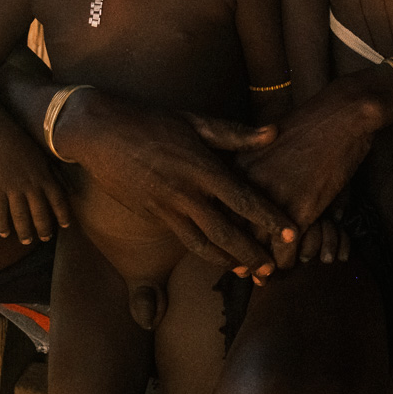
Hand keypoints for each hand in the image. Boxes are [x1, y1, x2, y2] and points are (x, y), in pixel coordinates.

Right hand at [0, 121, 70, 243]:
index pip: (58, 200)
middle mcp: (30, 185)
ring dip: (24, 231)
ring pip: (20, 216)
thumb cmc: (25, 147)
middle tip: (45, 239)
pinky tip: (4, 233)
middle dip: (44, 228)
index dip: (62, 214)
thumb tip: (71, 190)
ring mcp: (12, 188)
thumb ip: (57, 175)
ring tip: (26, 241)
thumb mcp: (46, 158)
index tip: (65, 226)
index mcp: (44, 177)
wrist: (0, 136)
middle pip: (39, 213)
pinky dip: (1, 224)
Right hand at [52, 89, 298, 276]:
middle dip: (252, 255)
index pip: (244, 201)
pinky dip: (202, 251)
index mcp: (202, 167)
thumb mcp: (195, 121)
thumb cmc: (151, 121)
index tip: (292, 234)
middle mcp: (186, 193)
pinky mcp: (151, 215)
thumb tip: (273, 134)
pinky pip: (182, 238)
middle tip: (272, 270)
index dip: (270, 220)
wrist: (100, 133)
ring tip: (247, 272)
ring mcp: (166, 208)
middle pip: (226, 233)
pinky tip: (216, 256)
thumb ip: (235, 135)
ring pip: (202, 245)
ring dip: (227, 262)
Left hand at [237, 78, 387, 268]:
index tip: (227, 247)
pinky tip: (288, 265)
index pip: (218, 208)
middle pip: (231, 232)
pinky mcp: (298, 209)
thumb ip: (253, 166)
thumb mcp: (267, 141)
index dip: (222, 231)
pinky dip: (285, 263)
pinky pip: (284, 250)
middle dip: (236, 255)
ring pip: (255, 247)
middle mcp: (246, 185)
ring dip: (260, 265)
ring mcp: (271, 199)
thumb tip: (251, 192)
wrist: (340, 115)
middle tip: (241, 272)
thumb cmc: (309, 124)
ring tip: (263, 278)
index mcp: (236, 166)